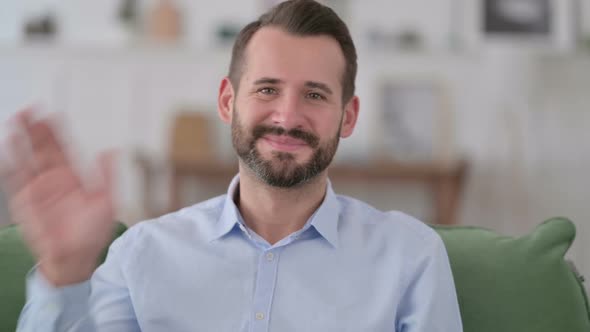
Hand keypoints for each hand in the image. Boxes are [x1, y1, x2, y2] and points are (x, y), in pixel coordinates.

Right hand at [0, 109, 115, 286]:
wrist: (77, 258)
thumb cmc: (93, 233)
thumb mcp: (108, 202)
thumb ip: (109, 175)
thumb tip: (112, 150)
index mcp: (73, 177)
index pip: (63, 148)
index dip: (56, 131)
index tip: (50, 114)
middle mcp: (54, 180)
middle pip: (42, 149)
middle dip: (35, 130)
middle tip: (28, 109)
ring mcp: (38, 190)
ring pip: (27, 160)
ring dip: (20, 142)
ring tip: (15, 121)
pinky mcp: (26, 204)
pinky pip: (16, 181)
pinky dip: (11, 166)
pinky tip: (7, 150)